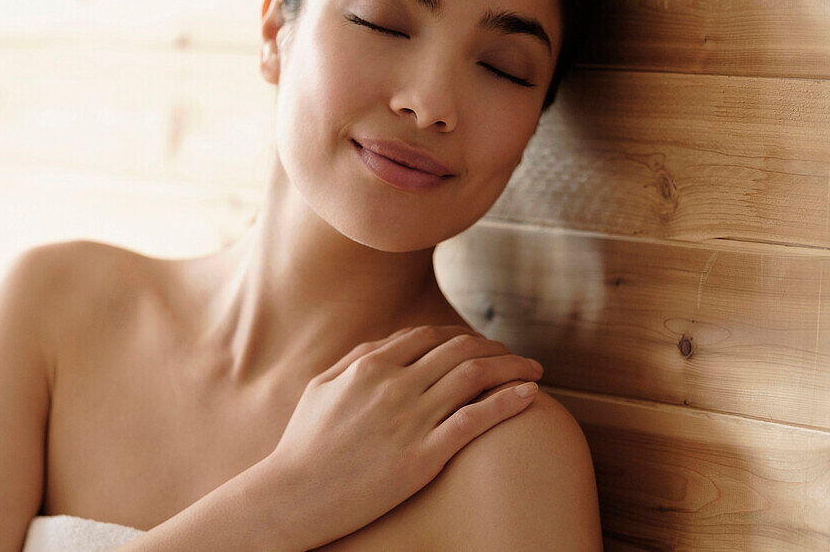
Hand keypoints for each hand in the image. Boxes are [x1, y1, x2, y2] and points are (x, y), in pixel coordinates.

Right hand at [265, 324, 543, 550]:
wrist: (296, 494)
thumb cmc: (304, 443)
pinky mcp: (423, 456)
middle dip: (494, 347)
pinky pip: (476, 421)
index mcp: (370, 365)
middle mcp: (394, 384)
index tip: (480, 344)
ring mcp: (410, 419)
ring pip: (475, 377)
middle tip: (514, 356)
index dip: (462, 335)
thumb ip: (355, 358)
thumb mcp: (322, 386)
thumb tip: (387, 342)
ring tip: (533, 370)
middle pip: (460, 350)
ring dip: (511, 367)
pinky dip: (508, 402)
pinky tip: (529, 396)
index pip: (429, 335)